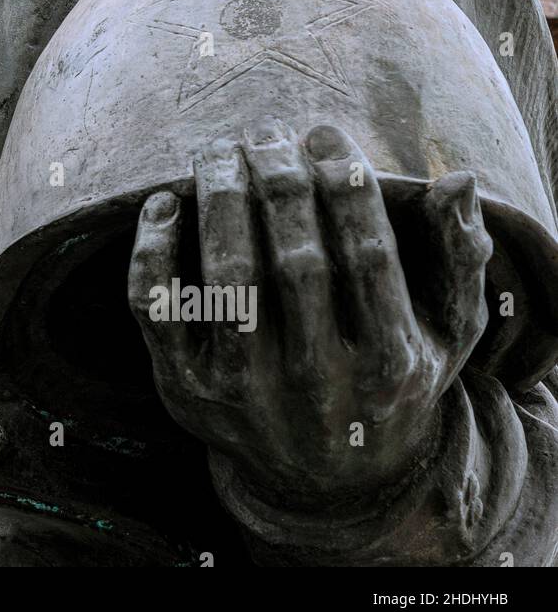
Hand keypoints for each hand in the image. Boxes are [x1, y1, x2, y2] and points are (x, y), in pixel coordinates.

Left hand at [126, 119, 492, 503]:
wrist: (326, 478)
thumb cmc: (389, 377)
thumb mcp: (444, 332)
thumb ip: (458, 257)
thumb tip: (457, 182)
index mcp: (390, 363)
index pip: (368, 254)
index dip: (346, 183)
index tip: (325, 134)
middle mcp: (317, 383)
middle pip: (296, 260)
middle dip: (280, 180)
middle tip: (267, 132)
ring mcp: (246, 390)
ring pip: (228, 278)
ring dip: (220, 200)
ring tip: (219, 151)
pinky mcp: (186, 389)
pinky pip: (158, 308)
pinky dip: (153, 251)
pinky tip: (163, 204)